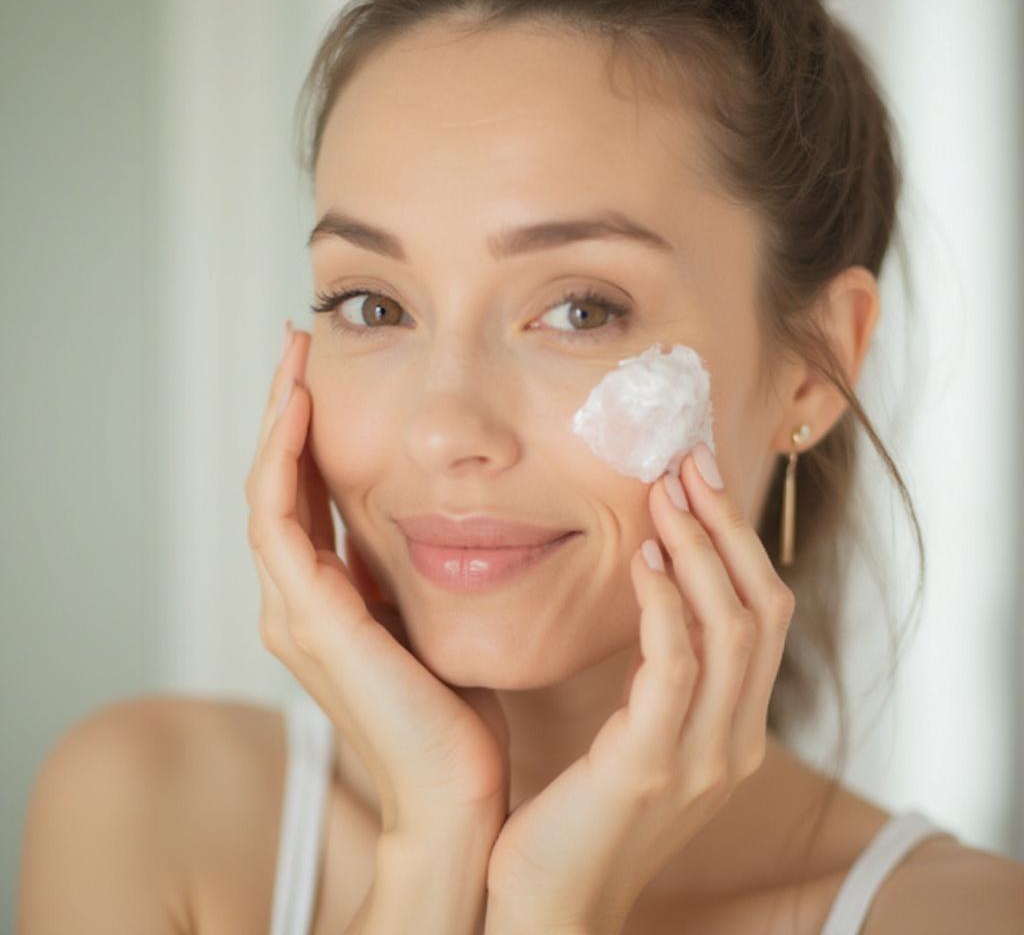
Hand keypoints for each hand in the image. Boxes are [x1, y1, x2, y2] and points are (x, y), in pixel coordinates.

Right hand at [245, 323, 510, 834]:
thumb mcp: (430, 621)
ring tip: (294, 358)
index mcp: (326, 599)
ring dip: (278, 421)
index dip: (306, 435)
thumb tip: (428, 519)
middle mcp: (297, 601)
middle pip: (276, 484)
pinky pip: (280, 520)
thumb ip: (410, 575)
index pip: (303, 497)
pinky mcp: (309, 619)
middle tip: (297, 346)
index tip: (323, 375)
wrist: (454, 794)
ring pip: (268, 492)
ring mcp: (294, 611)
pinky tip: (300, 408)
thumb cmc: (454, 713)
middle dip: (284, 412)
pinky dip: (283, 460)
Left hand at [483, 446, 795, 933]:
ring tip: (663, 489)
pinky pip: (673, 667)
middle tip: (689, 459)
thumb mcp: (636, 736)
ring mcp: (702, 757)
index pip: (761, 614)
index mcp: (734, 727)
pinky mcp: (649, 766)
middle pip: (761, 607)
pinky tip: (638, 558)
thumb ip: (659, 676)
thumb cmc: (579, 812)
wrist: (548, 908)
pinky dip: (663, 603)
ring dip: (698, 546)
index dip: (738, 540)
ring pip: (729, 626)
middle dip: (728, 525)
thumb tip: (652, 585)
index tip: (700, 477)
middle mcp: (735, 739)